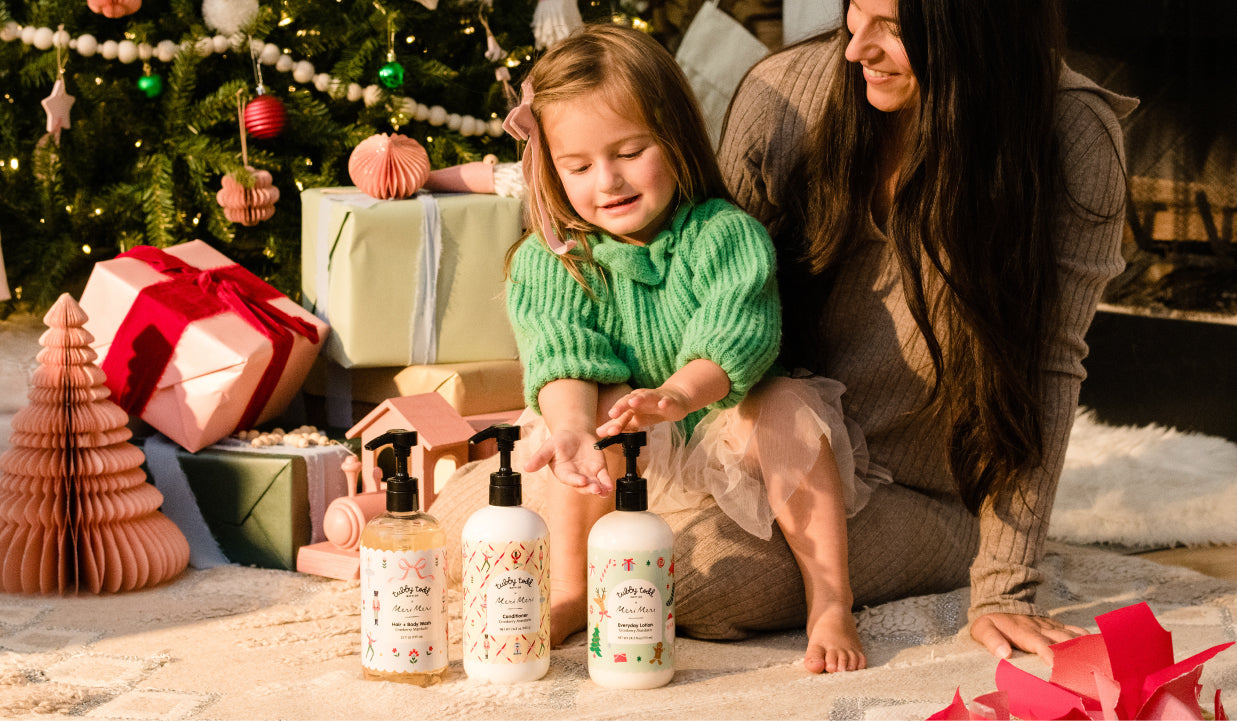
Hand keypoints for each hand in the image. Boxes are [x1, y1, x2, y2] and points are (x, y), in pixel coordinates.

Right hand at [524, 425, 612, 494]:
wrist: (574, 433)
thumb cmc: (559, 441)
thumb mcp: (548, 447)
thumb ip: (539, 457)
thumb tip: (526, 467)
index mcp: (563, 473)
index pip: (569, 479)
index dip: (575, 480)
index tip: (582, 481)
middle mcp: (576, 477)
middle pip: (583, 485)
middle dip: (589, 487)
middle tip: (596, 489)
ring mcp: (589, 474)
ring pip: (595, 484)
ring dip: (600, 489)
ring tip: (605, 491)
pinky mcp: (599, 470)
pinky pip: (604, 478)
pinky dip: (607, 482)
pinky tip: (610, 486)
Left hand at [597, 387, 691, 436]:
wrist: (673, 399)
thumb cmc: (650, 409)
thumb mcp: (633, 419)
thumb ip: (617, 425)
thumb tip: (598, 433)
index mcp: (631, 404)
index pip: (620, 413)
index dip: (614, 422)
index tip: (607, 432)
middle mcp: (641, 399)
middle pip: (629, 400)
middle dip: (621, 406)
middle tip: (613, 413)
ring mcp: (655, 398)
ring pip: (647, 397)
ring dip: (640, 399)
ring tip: (633, 402)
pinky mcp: (669, 400)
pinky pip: (666, 401)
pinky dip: (664, 402)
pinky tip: (662, 405)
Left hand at [970, 612, 1087, 664]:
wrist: (999, 600)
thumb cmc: (991, 622)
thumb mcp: (982, 629)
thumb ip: (991, 640)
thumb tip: (1003, 654)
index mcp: (1023, 631)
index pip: (1039, 644)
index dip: (1049, 653)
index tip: (1057, 665)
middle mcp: (1040, 627)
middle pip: (1061, 641)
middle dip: (1073, 655)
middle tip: (1086, 670)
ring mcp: (1049, 625)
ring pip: (1070, 635)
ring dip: (1083, 647)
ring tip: (1097, 660)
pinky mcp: (1055, 624)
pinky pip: (1073, 628)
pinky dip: (1085, 636)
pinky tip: (1098, 645)